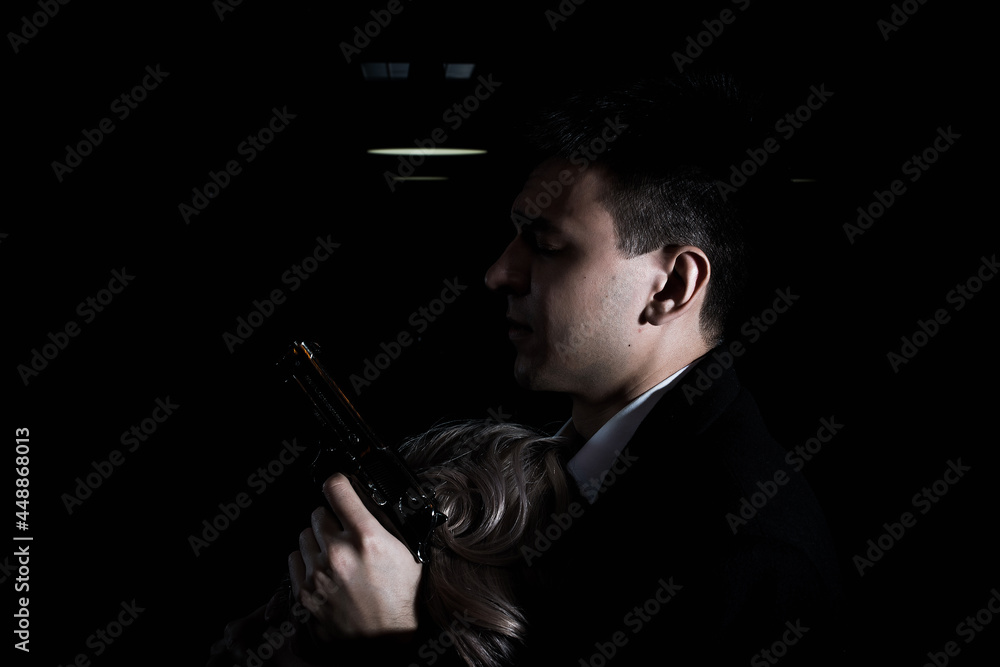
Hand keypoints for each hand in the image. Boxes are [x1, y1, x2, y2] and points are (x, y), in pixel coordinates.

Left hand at [288, 473, 423, 641]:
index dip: (339, 483)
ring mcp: (318, 574)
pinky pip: (294, 559)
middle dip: (331, 518)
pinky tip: (323, 570)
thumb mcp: (407, 553)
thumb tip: (365, 499)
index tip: (340, 485)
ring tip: (334, 554)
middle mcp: (339, 553)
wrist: (384, 643)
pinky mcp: (304, 593)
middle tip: (344, 532)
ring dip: (317, 540)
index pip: (337, 489)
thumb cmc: (400, 601)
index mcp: (367, 538)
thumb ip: (384, 523)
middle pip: (317, 513)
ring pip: (304, 536)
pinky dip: (306, 561)